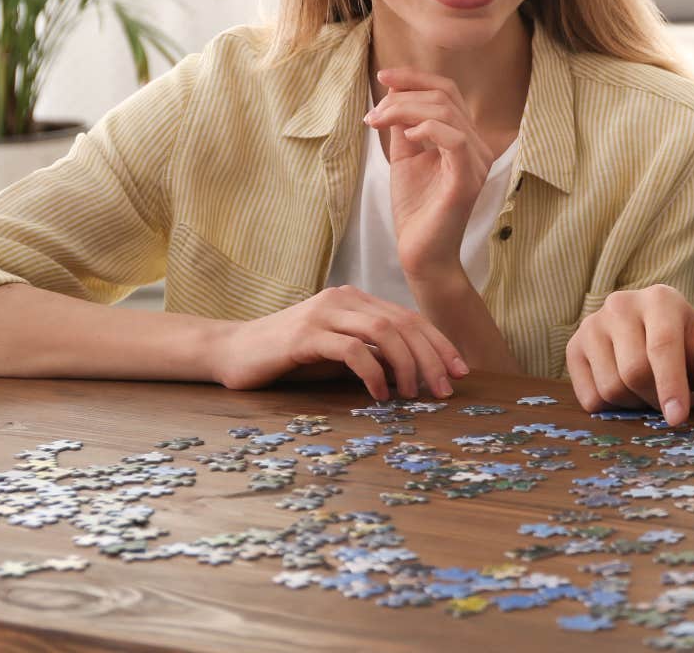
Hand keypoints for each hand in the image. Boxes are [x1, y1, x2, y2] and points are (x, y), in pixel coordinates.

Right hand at [210, 285, 468, 400]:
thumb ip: (372, 356)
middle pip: (403, 323)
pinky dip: (373, 372)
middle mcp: (343, 299)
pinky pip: (351, 350)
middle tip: (444, 389)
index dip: (438, 344)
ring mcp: (323, 314)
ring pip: (383, 332)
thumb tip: (415, 376)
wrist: (233, 352)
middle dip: (431, 357)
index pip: (409, 318)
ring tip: (414, 394)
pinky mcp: (304, 336)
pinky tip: (379, 394)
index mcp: (355, 300)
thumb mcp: (338, 354)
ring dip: (407, 365)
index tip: (459, 371)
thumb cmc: (289, 357)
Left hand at [366, 66, 495, 279]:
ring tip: (378, 123)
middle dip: (403, 95)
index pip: (447, 91)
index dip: (416, 78)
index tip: (383, 77)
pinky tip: (408, 136)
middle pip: (445, 96)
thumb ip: (405, 126)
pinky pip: (453, 139)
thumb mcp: (406, 157)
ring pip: (445, 112)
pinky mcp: (467, 179)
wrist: (420, 253)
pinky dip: (427, 129)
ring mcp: (476, 162)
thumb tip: (394, 95)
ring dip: (404, 110)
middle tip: (374, 114)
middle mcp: (477, 146)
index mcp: (465, 138)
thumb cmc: (415, 209)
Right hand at [565, 285, 693, 424]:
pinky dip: (611, 408)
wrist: (654, 334)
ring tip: (647, 392)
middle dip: (655, 398)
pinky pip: (589, 397)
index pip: (662, 346)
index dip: (670, 386)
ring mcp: (591, 325)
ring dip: (634, 404)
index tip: (677, 419)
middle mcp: (620, 305)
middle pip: (633, 372)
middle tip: (670, 403)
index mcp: (660, 300)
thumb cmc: (688, 344)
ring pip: (610, 387)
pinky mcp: (573, 348)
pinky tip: (626, 392)